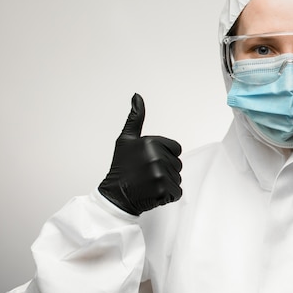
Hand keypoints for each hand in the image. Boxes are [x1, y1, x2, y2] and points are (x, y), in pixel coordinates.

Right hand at [98, 94, 182, 215]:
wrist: (115, 196)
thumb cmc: (122, 168)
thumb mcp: (126, 140)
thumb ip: (135, 118)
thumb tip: (137, 96)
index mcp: (151, 143)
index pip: (176, 148)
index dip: (164, 155)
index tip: (148, 161)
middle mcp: (157, 157)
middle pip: (178, 163)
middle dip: (166, 169)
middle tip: (147, 173)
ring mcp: (161, 175)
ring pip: (177, 177)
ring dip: (166, 182)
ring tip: (149, 183)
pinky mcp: (164, 191)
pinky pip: (176, 192)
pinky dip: (167, 195)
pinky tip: (152, 192)